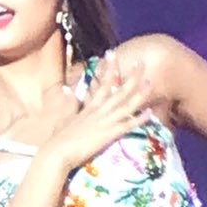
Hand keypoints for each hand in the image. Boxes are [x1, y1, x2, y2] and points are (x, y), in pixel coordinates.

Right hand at [43, 53, 150, 171]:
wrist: (56, 152)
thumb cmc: (58, 138)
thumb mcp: (64, 116)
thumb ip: (69, 102)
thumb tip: (67, 88)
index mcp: (89, 107)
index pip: (102, 84)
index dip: (109, 69)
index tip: (112, 54)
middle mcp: (99, 111)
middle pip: (118, 90)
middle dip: (131, 76)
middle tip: (141, 62)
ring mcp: (105, 121)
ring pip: (126, 104)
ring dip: (139, 93)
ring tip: (150, 81)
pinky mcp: (108, 134)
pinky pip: (127, 125)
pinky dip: (139, 119)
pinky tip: (150, 112)